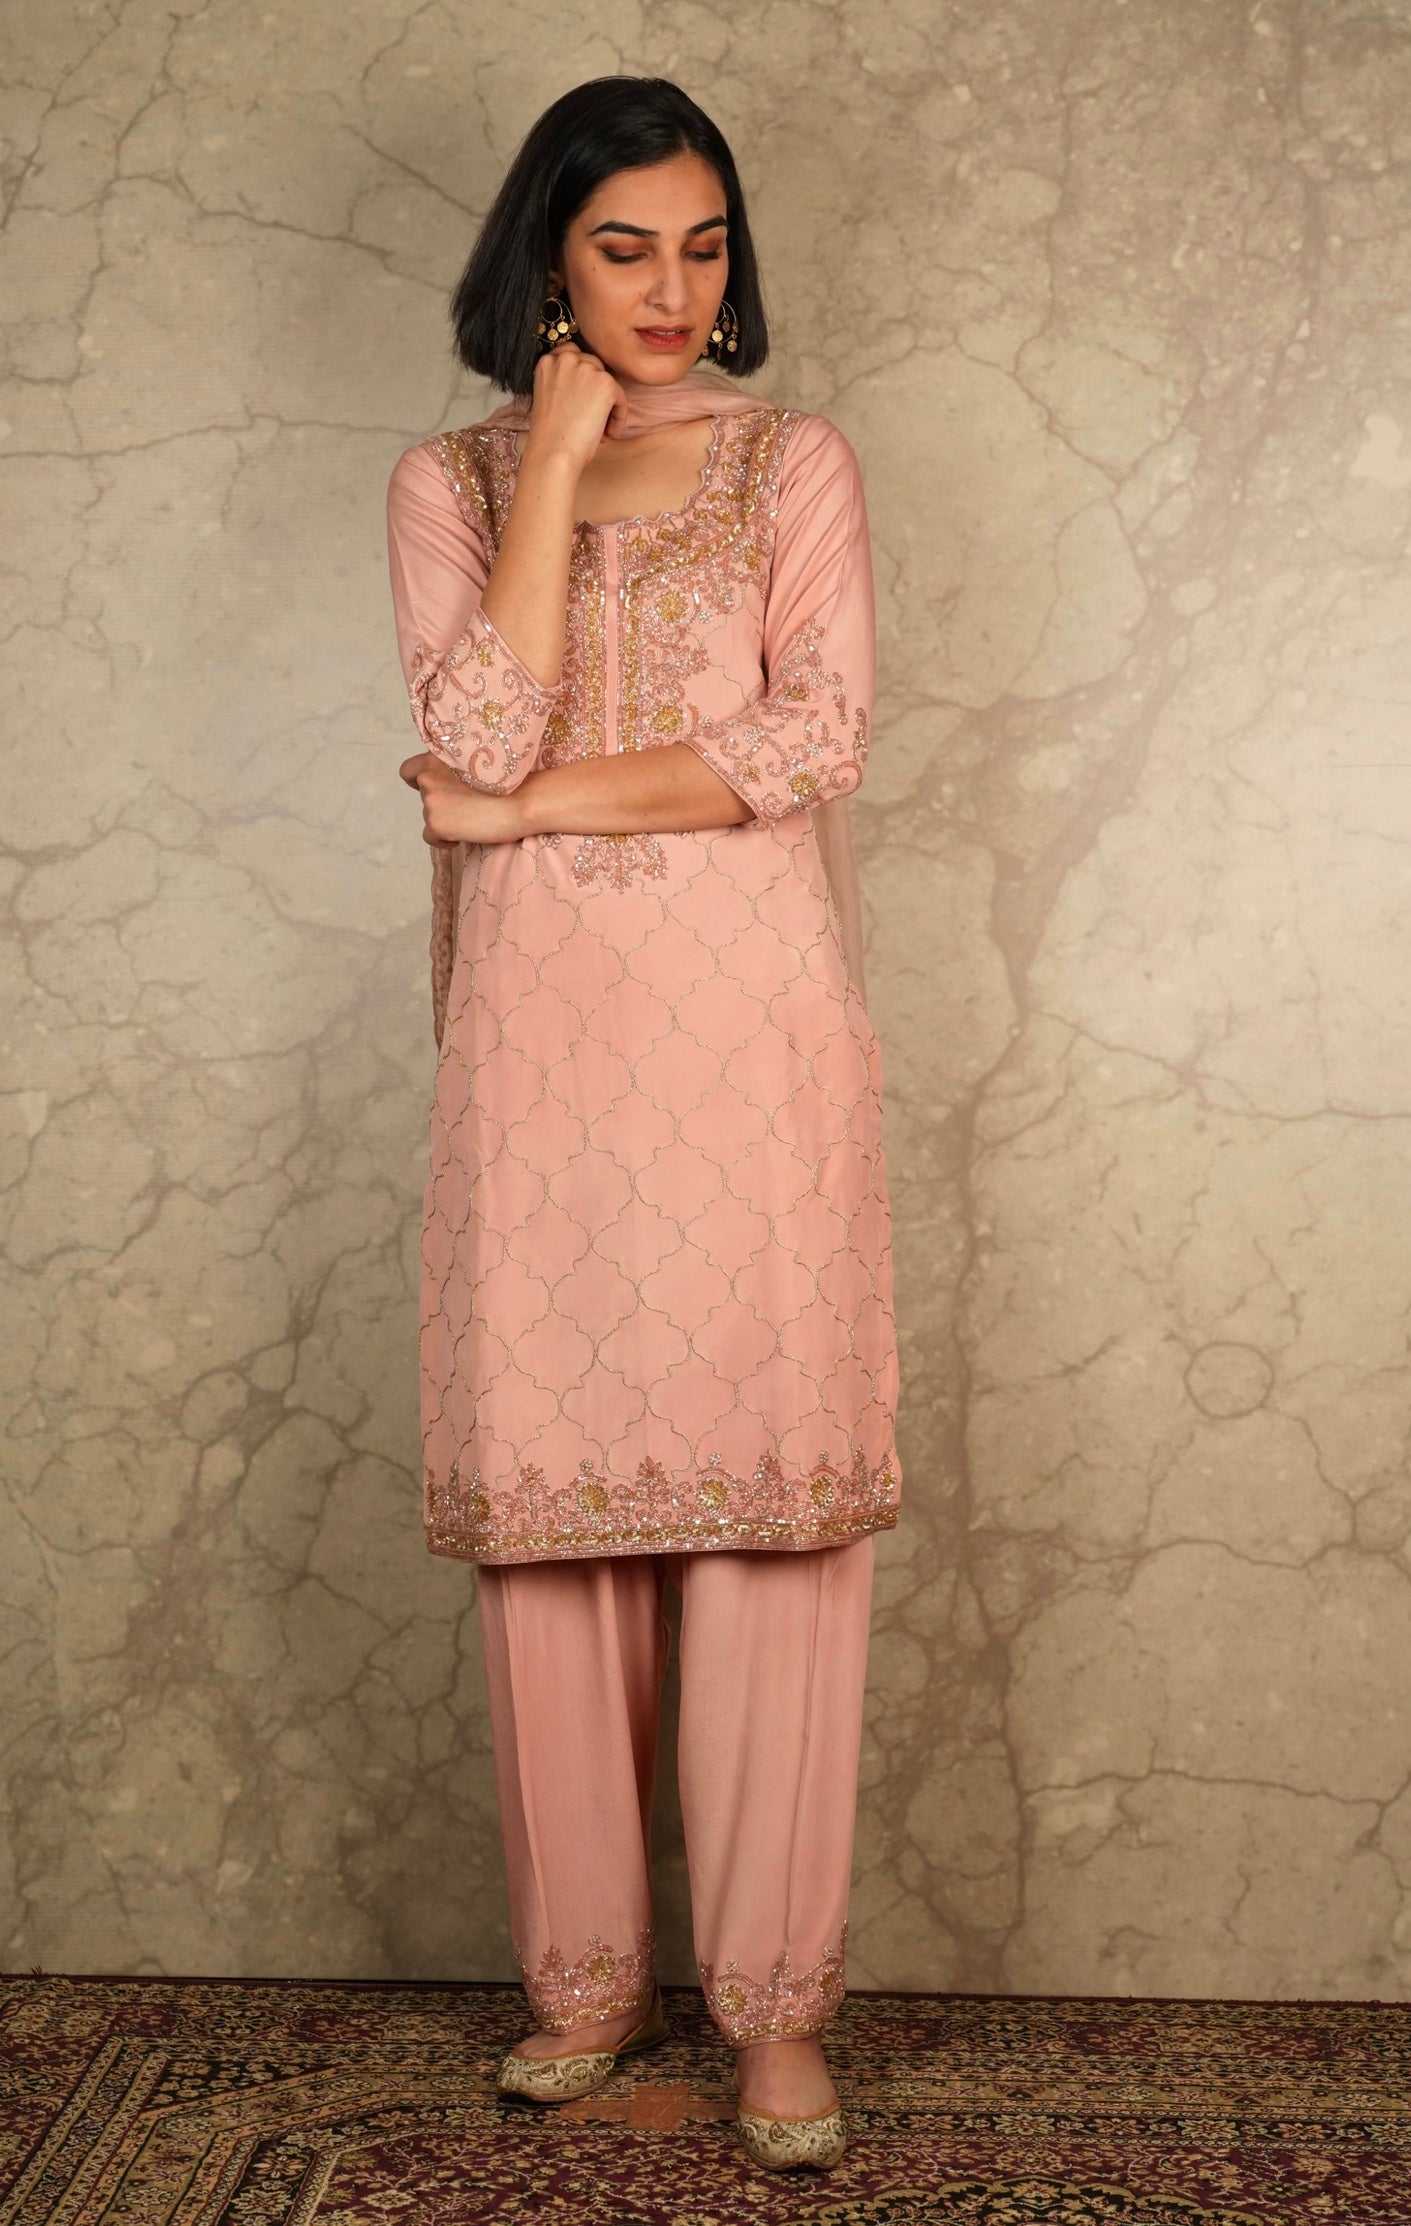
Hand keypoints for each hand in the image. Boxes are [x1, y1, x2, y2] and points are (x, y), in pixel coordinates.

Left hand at [398, 752, 528, 845]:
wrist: (522, 800)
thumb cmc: (511, 781)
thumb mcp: (478, 761)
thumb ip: (456, 767)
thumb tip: (451, 785)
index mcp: (438, 757)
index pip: (409, 770)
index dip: (420, 781)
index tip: (438, 788)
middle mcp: (428, 776)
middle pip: (423, 796)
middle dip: (441, 802)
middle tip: (466, 806)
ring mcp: (430, 800)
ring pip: (428, 816)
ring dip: (446, 819)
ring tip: (472, 818)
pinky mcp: (436, 823)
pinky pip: (430, 837)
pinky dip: (444, 839)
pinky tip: (464, 835)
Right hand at [520, 344, 628, 479]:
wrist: (553, 452)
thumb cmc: (549, 436)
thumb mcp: (548, 397)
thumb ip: (562, 383)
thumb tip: (588, 387)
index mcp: (547, 361)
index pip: (572, 353)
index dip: (582, 374)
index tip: (584, 394)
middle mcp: (567, 359)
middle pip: (593, 365)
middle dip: (596, 390)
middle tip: (592, 417)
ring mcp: (587, 368)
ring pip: (608, 382)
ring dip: (608, 405)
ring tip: (601, 430)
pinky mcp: (605, 383)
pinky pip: (621, 398)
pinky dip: (618, 417)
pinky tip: (608, 435)